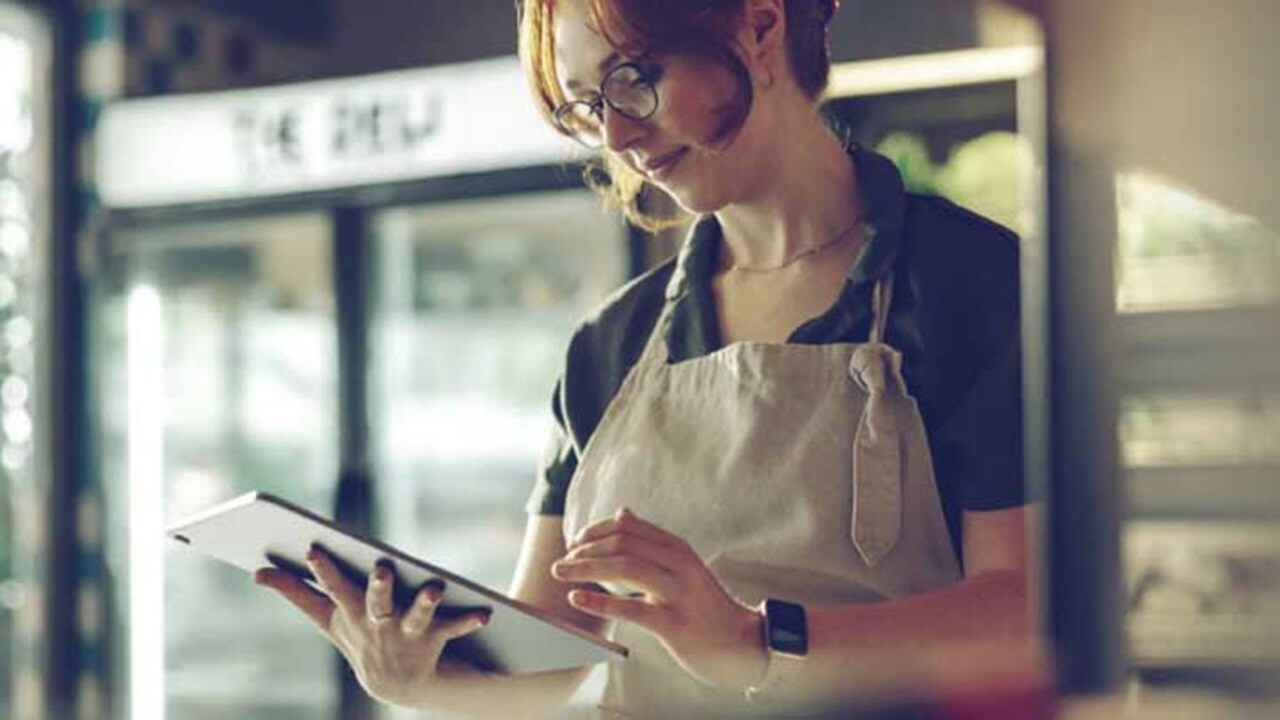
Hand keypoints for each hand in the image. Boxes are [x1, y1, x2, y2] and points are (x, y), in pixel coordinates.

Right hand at [254, 545, 489, 706]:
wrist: (399, 686)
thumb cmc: (361, 638)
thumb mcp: (328, 618)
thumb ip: (295, 592)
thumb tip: (256, 571)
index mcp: (350, 614)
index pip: (332, 588)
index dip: (323, 570)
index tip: (314, 548)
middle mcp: (376, 626)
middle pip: (374, 602)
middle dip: (377, 587)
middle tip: (382, 567)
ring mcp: (405, 636)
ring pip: (416, 617)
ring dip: (424, 603)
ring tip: (434, 587)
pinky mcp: (433, 641)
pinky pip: (452, 629)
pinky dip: (468, 620)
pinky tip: (485, 613)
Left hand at [550, 509, 766, 690]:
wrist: (740, 643)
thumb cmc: (703, 605)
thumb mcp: (682, 566)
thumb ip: (652, 541)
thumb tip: (622, 512)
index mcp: (677, 548)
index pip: (628, 526)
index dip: (595, 530)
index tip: (575, 542)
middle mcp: (679, 564)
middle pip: (623, 543)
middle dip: (585, 549)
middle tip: (561, 563)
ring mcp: (679, 593)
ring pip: (625, 568)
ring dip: (586, 568)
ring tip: (561, 573)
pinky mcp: (675, 624)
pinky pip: (632, 609)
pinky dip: (599, 602)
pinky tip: (577, 599)